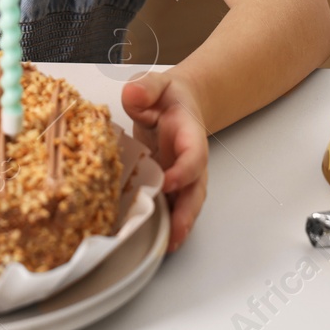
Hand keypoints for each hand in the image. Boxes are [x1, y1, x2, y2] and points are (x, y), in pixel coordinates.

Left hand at [121, 67, 209, 252]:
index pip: (193, 155)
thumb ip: (146, 88)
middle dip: (188, 211)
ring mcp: (182, 175)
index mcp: (190, 134)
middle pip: (196, 189)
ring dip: (180, 224)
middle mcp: (190, 160)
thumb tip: (133, 93)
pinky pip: (172, 205)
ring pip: (187, 203)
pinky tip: (157, 240)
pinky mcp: (170, 184)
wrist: (175, 104)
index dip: (184, 171)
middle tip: (176, 232)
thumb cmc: (166, 96)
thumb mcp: (156, 84)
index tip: (168, 182)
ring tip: (169, 245)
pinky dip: (168, 223)